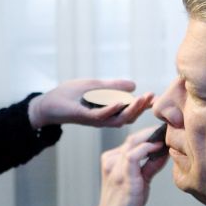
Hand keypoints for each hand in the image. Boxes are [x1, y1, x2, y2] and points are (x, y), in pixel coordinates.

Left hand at [28, 79, 152, 129]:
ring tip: (142, 99)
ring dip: (131, 109)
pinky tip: (119, 102)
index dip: (143, 105)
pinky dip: (111, 109)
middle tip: (152, 97)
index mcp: (109, 111)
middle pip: (129, 117)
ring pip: (119, 119)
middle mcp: (105, 119)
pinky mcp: (85, 118)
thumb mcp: (96, 86)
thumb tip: (134, 85)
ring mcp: (95, 120)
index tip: (156, 97)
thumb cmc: (70, 95)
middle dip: (142, 108)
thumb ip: (113, 86)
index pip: (130, 110)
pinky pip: (101, 116)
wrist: (48, 103)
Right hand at [74, 123, 169, 205]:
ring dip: (153, 138)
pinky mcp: (123, 177)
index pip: (133, 141)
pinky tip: (159, 149)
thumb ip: (149, 167)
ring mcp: (115, 168)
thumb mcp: (140, 182)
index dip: (151, 135)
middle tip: (172, 132)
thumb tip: (165, 153)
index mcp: (112, 160)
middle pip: (134, 137)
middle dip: (154, 132)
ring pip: (134, 142)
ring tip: (168, 138)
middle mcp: (111, 160)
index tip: (167, 135)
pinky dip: (147, 148)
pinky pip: (134, 155)